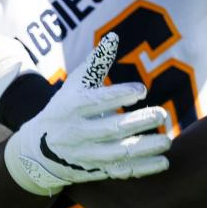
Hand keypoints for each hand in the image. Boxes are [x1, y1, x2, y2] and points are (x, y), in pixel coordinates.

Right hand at [4, 33, 170, 195]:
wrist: (38, 149)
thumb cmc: (65, 107)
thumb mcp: (75, 84)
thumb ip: (96, 62)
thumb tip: (114, 36)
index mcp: (71, 107)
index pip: (96, 101)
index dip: (119, 95)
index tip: (142, 89)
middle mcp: (76, 132)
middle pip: (111, 129)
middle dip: (138, 123)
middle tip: (162, 114)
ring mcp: (85, 155)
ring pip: (118, 154)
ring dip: (145, 149)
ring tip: (168, 141)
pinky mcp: (94, 171)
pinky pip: (121, 172)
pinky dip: (143, 168)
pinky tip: (163, 162)